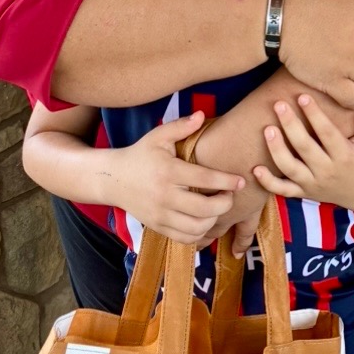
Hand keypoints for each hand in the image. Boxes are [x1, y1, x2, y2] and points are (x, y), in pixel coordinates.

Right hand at [108, 110, 243, 245]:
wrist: (113, 179)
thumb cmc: (140, 155)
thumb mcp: (157, 137)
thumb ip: (180, 126)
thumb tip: (201, 114)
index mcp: (168, 171)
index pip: (205, 179)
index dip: (227, 181)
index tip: (240, 181)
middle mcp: (165, 196)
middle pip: (205, 209)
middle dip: (225, 203)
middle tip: (230, 195)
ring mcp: (160, 215)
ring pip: (197, 228)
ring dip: (214, 220)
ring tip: (217, 208)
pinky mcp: (158, 227)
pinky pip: (186, 239)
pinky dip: (201, 234)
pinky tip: (205, 221)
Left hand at [253, 95, 353, 209]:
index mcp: (345, 156)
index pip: (327, 134)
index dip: (315, 115)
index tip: (302, 96)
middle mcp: (327, 171)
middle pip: (305, 148)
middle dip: (291, 126)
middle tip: (278, 105)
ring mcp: (313, 184)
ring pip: (290, 169)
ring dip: (276, 150)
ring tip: (267, 129)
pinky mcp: (303, 192)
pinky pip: (282, 190)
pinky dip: (268, 183)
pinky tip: (255, 169)